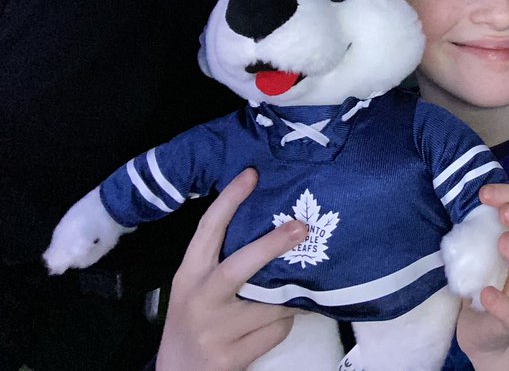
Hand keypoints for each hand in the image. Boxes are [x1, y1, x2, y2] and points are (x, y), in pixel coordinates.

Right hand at [157, 168, 306, 370]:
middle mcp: (200, 300)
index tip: (251, 175)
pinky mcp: (231, 356)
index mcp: (189, 276)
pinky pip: (276, 331)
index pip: (207, 231)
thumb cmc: (195, 322)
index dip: (229, 201)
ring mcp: (215, 331)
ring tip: (290, 295)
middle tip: (300, 228)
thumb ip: (223, 263)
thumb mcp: (196, 289)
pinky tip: (271, 326)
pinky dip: (282, 325)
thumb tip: (275, 227)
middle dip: (271, 246)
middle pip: (238, 267)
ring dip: (288, 299)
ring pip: (271, 304)